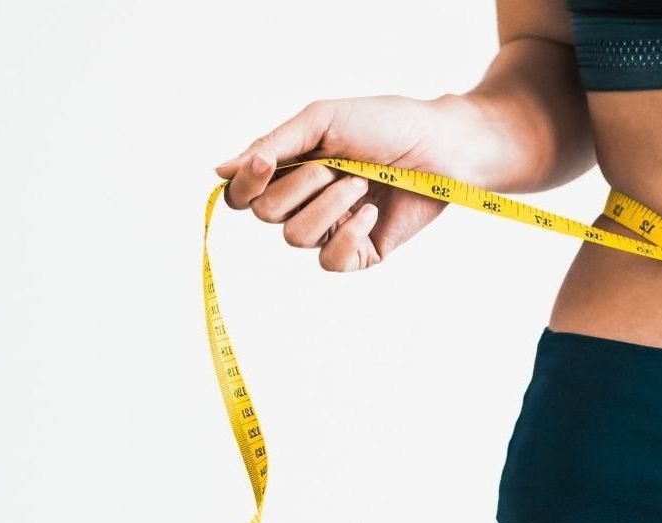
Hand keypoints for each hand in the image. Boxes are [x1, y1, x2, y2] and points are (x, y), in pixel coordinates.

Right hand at [214, 94, 509, 271]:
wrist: (442, 147)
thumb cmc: (388, 125)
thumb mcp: (323, 121)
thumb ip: (274, 145)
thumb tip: (220, 171)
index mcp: (291, 169)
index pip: (242, 194)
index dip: (244, 184)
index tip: (265, 164)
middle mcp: (306, 201)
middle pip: (265, 214)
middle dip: (299, 186)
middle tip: (339, 165)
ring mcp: (333, 228)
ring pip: (295, 237)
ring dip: (328, 205)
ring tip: (363, 183)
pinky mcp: (361, 252)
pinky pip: (330, 261)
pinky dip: (347, 235)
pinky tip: (371, 214)